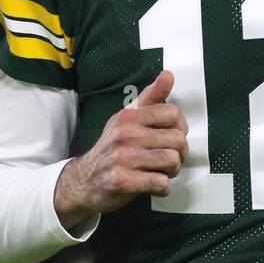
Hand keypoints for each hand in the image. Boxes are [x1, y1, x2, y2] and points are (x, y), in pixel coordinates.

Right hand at [53, 69, 187, 227]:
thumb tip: (168, 74)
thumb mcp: (127, 118)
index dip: (179, 127)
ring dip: (172, 171)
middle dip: (178, 153)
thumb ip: (151, 97)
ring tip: (160, 171)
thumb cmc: (113, 147)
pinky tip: (153, 185)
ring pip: (172, 161)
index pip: (173, 113)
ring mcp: (123, 158)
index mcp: (129, 116)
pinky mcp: (124, 182)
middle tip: (167, 159)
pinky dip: (163, 188)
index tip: (170, 136)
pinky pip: (161, 183)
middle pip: (178, 140)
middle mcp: (125, 134)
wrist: (84, 180)